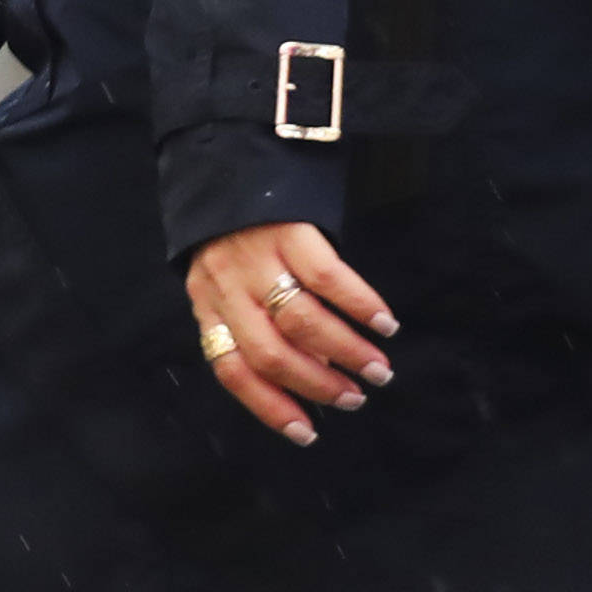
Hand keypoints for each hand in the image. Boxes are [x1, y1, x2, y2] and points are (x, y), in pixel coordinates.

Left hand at [183, 222, 395, 448]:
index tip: (308, 434)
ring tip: (376, 369)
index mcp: (208, 304)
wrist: (226, 157)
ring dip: (346, 352)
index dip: (270, 407)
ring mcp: (257, 257)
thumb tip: (314, 376)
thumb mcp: (224, 280)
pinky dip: (360, 305)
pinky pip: (329, 277)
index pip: (232, 369)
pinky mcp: (290, 230)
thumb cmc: (233, 233)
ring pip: (302, 321)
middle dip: (317, 384)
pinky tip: (383, 323)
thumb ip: (253, 322)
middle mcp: (227, 285)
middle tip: (355, 398)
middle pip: (271, 352)